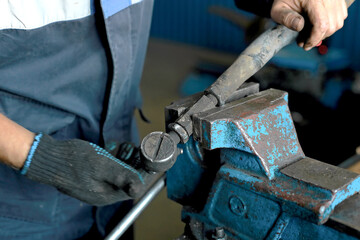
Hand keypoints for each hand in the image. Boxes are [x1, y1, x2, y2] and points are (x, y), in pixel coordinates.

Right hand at [21, 134, 153, 205]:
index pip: (135, 186)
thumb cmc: (74, 160)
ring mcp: (96, 185)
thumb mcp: (102, 165)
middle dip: (133, 162)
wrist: (47, 157)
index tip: (146, 155)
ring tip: (120, 146)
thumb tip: (139, 188)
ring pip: (118, 172)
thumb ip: (122, 176)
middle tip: (132, 148)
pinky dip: (112, 158)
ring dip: (123, 158)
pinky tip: (111, 148)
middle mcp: (103, 193)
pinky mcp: (90, 177)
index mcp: (107, 194)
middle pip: (128, 178)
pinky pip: (108, 169)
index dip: (143, 170)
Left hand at [270, 0, 347, 49]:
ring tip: (309, 34)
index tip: (305, 46)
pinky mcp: (339, 0)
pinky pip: (341, 17)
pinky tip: (317, 26)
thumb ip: (286, 18)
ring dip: (324, 33)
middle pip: (331, 26)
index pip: (321, 24)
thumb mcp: (278, 9)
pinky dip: (330, 25)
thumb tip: (300, 26)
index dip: (314, 39)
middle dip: (318, 38)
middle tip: (303, 41)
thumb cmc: (285, 0)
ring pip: (338, 23)